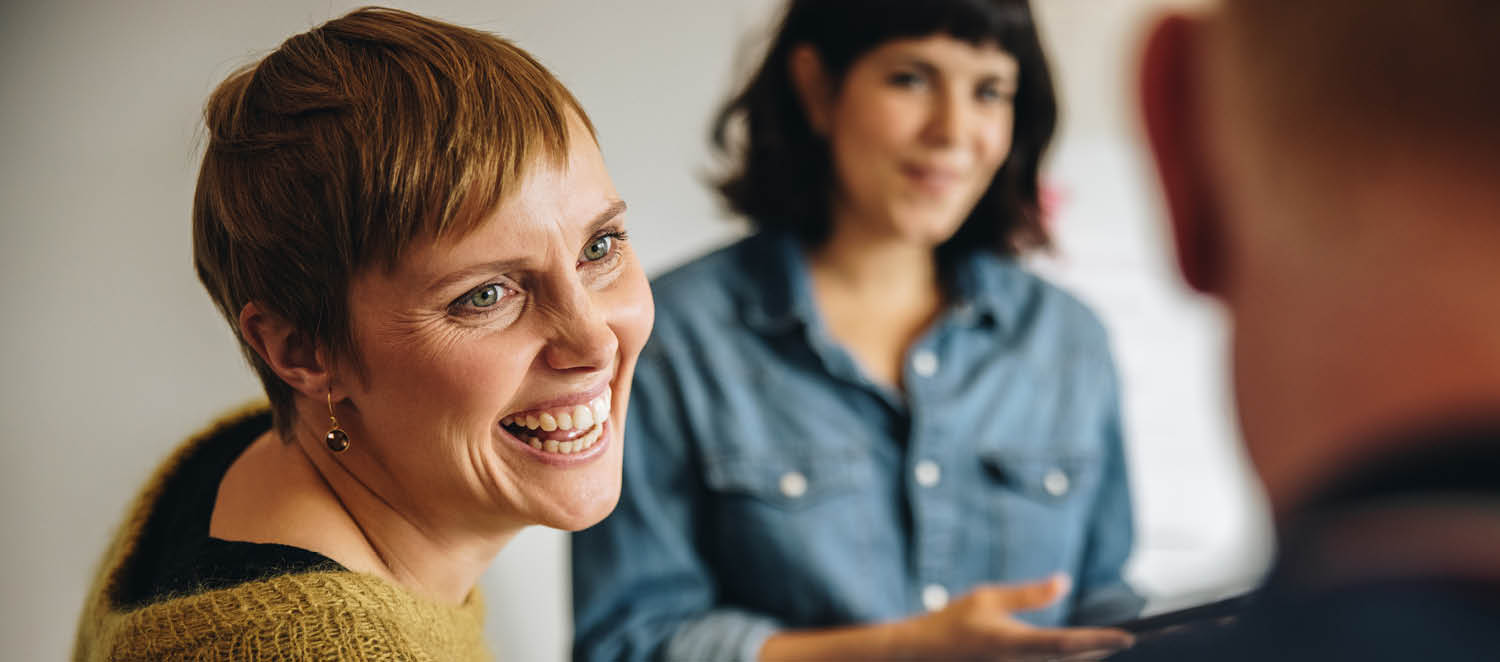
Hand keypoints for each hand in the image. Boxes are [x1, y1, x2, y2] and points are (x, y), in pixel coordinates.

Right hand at [888, 574, 1134, 660]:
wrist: (922, 654)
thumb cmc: (952, 623)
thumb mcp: (988, 598)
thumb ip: (1029, 594)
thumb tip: (1065, 582)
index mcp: (1016, 644)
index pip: (1068, 643)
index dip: (1100, 641)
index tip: (1128, 637)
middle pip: (1073, 659)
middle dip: (1101, 649)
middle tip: (1131, 637)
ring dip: (1086, 653)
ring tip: (1112, 643)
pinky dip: (1067, 655)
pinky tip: (1078, 649)